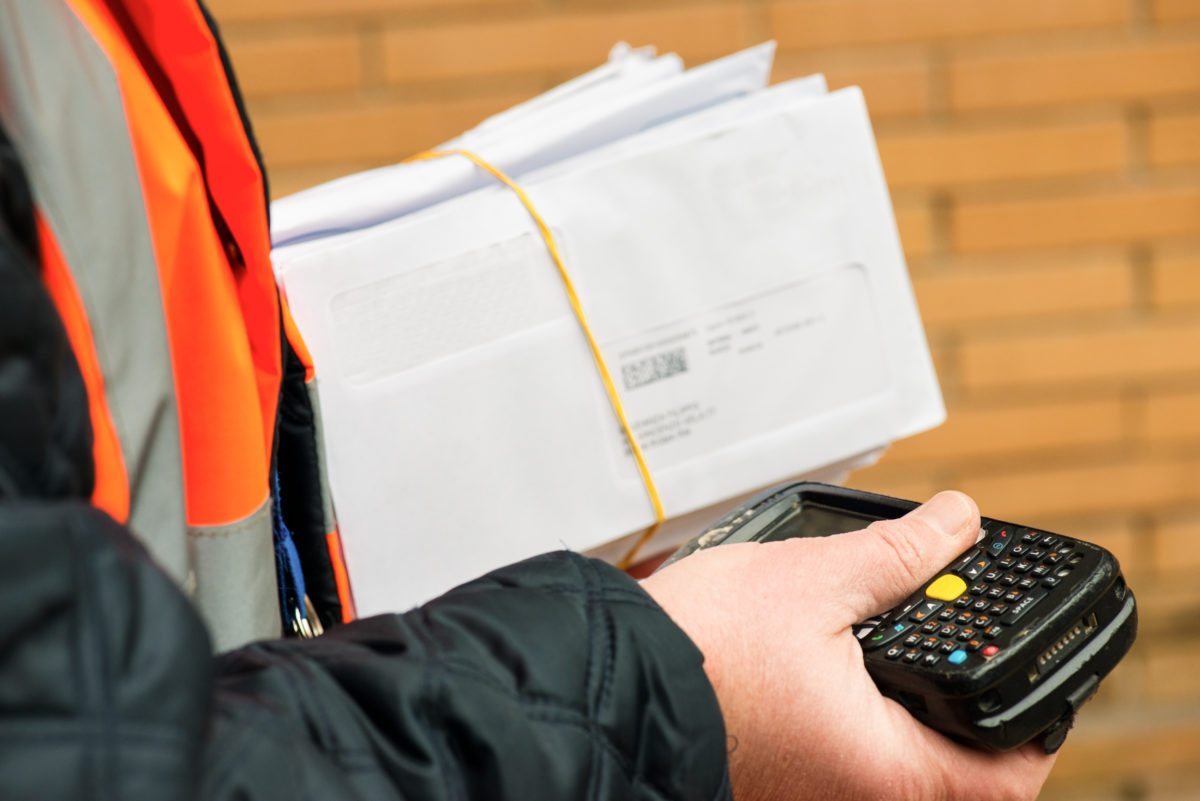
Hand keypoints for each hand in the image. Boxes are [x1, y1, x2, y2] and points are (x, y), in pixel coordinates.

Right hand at [640, 491, 1056, 800]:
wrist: (609, 673)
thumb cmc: (697, 647)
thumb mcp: (813, 581)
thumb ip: (899, 554)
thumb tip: (955, 526)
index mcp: (881, 767)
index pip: (1006, 777)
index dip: (1037, 728)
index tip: (1035, 681)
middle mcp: (851, 797)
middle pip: (957, 777)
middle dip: (972, 715)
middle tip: (967, 657)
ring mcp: (812, 794)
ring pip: (898, 770)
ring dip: (918, 717)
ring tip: (906, 653)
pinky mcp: (779, 780)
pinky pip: (849, 764)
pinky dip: (867, 722)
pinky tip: (845, 672)